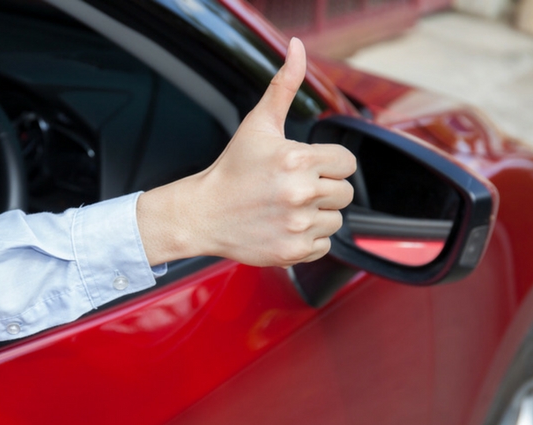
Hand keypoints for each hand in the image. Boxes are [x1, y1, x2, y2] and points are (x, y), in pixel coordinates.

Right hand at [137, 37, 355, 267]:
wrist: (202, 213)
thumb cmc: (232, 169)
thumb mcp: (258, 125)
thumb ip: (283, 87)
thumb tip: (298, 49)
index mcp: (297, 159)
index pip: (346, 163)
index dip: (327, 164)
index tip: (304, 168)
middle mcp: (300, 193)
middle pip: (345, 192)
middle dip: (322, 190)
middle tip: (291, 189)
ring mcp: (297, 225)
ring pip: (335, 220)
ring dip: (317, 215)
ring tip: (286, 209)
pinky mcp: (293, 251)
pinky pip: (324, 245)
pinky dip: (308, 239)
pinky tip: (284, 227)